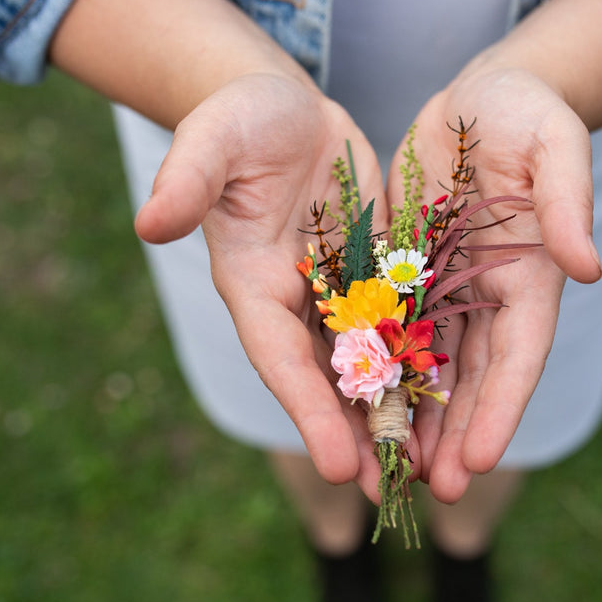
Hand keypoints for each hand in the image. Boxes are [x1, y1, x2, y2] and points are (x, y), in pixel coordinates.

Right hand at [136, 72, 388, 498]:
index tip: (336, 465)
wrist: (282, 110)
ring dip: (392, 414)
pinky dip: (420, 363)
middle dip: (354, 435)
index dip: (308, 411)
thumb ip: (187, 179)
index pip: (280, 358)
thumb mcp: (213, 140)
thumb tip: (150, 223)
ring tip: (423, 469)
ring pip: (367, 364)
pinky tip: (451, 400)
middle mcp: (296, 301)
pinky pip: (401, 324)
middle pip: (327, 379)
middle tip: (387, 491)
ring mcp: (339, 291)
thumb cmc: (238, 119)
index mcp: (253, 283)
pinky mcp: (376, 272)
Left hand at [390, 67, 601, 502]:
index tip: (480, 461)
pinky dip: (380, 367)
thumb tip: (588, 268)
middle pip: (474, 376)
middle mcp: (489, 294)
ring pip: (431, 364)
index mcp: (530, 276)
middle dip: (457, 433)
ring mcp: (447, 286)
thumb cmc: (528, 112)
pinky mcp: (408, 270)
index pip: (518, 355)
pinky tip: (358, 406)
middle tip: (433, 489)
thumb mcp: (554, 143)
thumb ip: (568, 200)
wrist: (482, 97)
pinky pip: (391, 328)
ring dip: (418, 417)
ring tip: (396, 470)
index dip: (500, 409)